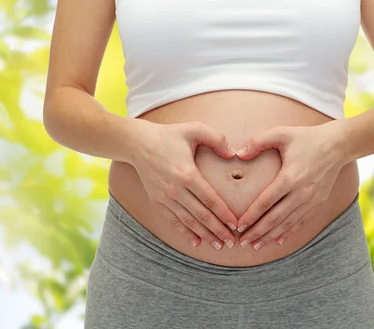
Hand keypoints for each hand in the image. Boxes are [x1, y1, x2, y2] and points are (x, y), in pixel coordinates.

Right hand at [128, 120, 238, 249]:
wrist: (138, 143)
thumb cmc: (169, 135)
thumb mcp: (194, 128)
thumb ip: (217, 139)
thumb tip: (234, 153)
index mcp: (187, 174)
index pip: (210, 200)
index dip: (224, 214)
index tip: (236, 224)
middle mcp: (175, 190)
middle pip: (201, 215)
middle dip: (218, 230)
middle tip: (232, 242)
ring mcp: (164, 197)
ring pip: (188, 221)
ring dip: (205, 235)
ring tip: (219, 245)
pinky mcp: (157, 201)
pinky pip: (173, 221)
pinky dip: (185, 232)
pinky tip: (196, 242)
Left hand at [234, 122, 345, 250]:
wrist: (338, 145)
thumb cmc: (306, 137)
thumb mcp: (281, 133)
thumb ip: (258, 143)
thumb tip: (238, 154)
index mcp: (290, 177)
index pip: (265, 202)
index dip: (251, 216)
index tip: (238, 225)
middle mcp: (301, 193)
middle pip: (275, 218)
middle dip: (258, 232)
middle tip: (242, 242)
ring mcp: (312, 200)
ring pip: (287, 223)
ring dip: (271, 236)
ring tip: (256, 245)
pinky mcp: (319, 202)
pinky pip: (301, 221)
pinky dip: (288, 232)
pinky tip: (277, 240)